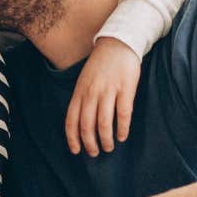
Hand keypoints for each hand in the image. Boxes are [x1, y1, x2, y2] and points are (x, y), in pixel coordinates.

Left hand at [65, 36, 140, 156]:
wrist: (118, 43)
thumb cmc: (100, 65)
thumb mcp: (84, 80)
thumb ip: (82, 99)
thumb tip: (82, 123)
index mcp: (80, 92)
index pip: (71, 120)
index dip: (73, 138)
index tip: (76, 150)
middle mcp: (91, 93)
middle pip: (87, 125)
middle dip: (90, 143)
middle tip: (95, 153)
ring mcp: (108, 91)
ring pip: (104, 123)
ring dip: (106, 140)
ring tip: (109, 147)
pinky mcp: (125, 89)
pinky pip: (123, 114)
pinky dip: (122, 128)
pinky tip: (123, 136)